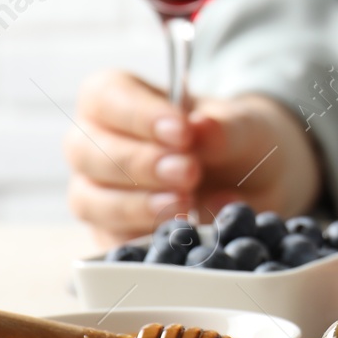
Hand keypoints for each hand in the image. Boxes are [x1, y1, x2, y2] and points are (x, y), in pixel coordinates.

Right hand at [64, 71, 322, 248]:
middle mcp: (94, 143)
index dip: (139, 116)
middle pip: (88, 151)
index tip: (183, 132)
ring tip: (184, 205)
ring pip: (90, 201)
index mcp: (116, 97)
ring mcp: (95, 192)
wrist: (250, 180)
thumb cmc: (233, 139)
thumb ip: (226, 128)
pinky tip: (177, 234)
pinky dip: (142, 240)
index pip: (105, 96)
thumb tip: (203, 129)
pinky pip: (109, 242)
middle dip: (139, 163)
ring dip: (136, 205)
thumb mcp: (245, 127)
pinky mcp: (109, 234)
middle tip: (188, 172)